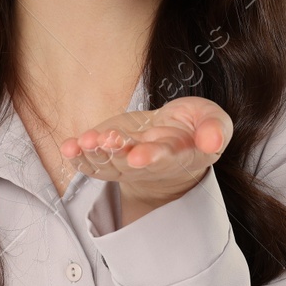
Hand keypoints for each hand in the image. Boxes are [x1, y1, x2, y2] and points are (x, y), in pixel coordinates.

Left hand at [59, 96, 232, 210]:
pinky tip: (69, 147)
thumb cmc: (193, 127)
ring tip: (86, 141)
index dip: (151, 157)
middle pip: (131, 162)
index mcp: (179, 156)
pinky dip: (78, 157)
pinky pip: (90, 163)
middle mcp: (150, 165)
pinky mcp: (107, 157)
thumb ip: (216, 128)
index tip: (139, 155)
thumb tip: (213, 141)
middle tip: (108, 142)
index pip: (165, 158)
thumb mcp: (213, 120)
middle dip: (118, 153)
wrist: (172, 140)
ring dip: (95, 153)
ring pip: (108, 163)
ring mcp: (125, 164)